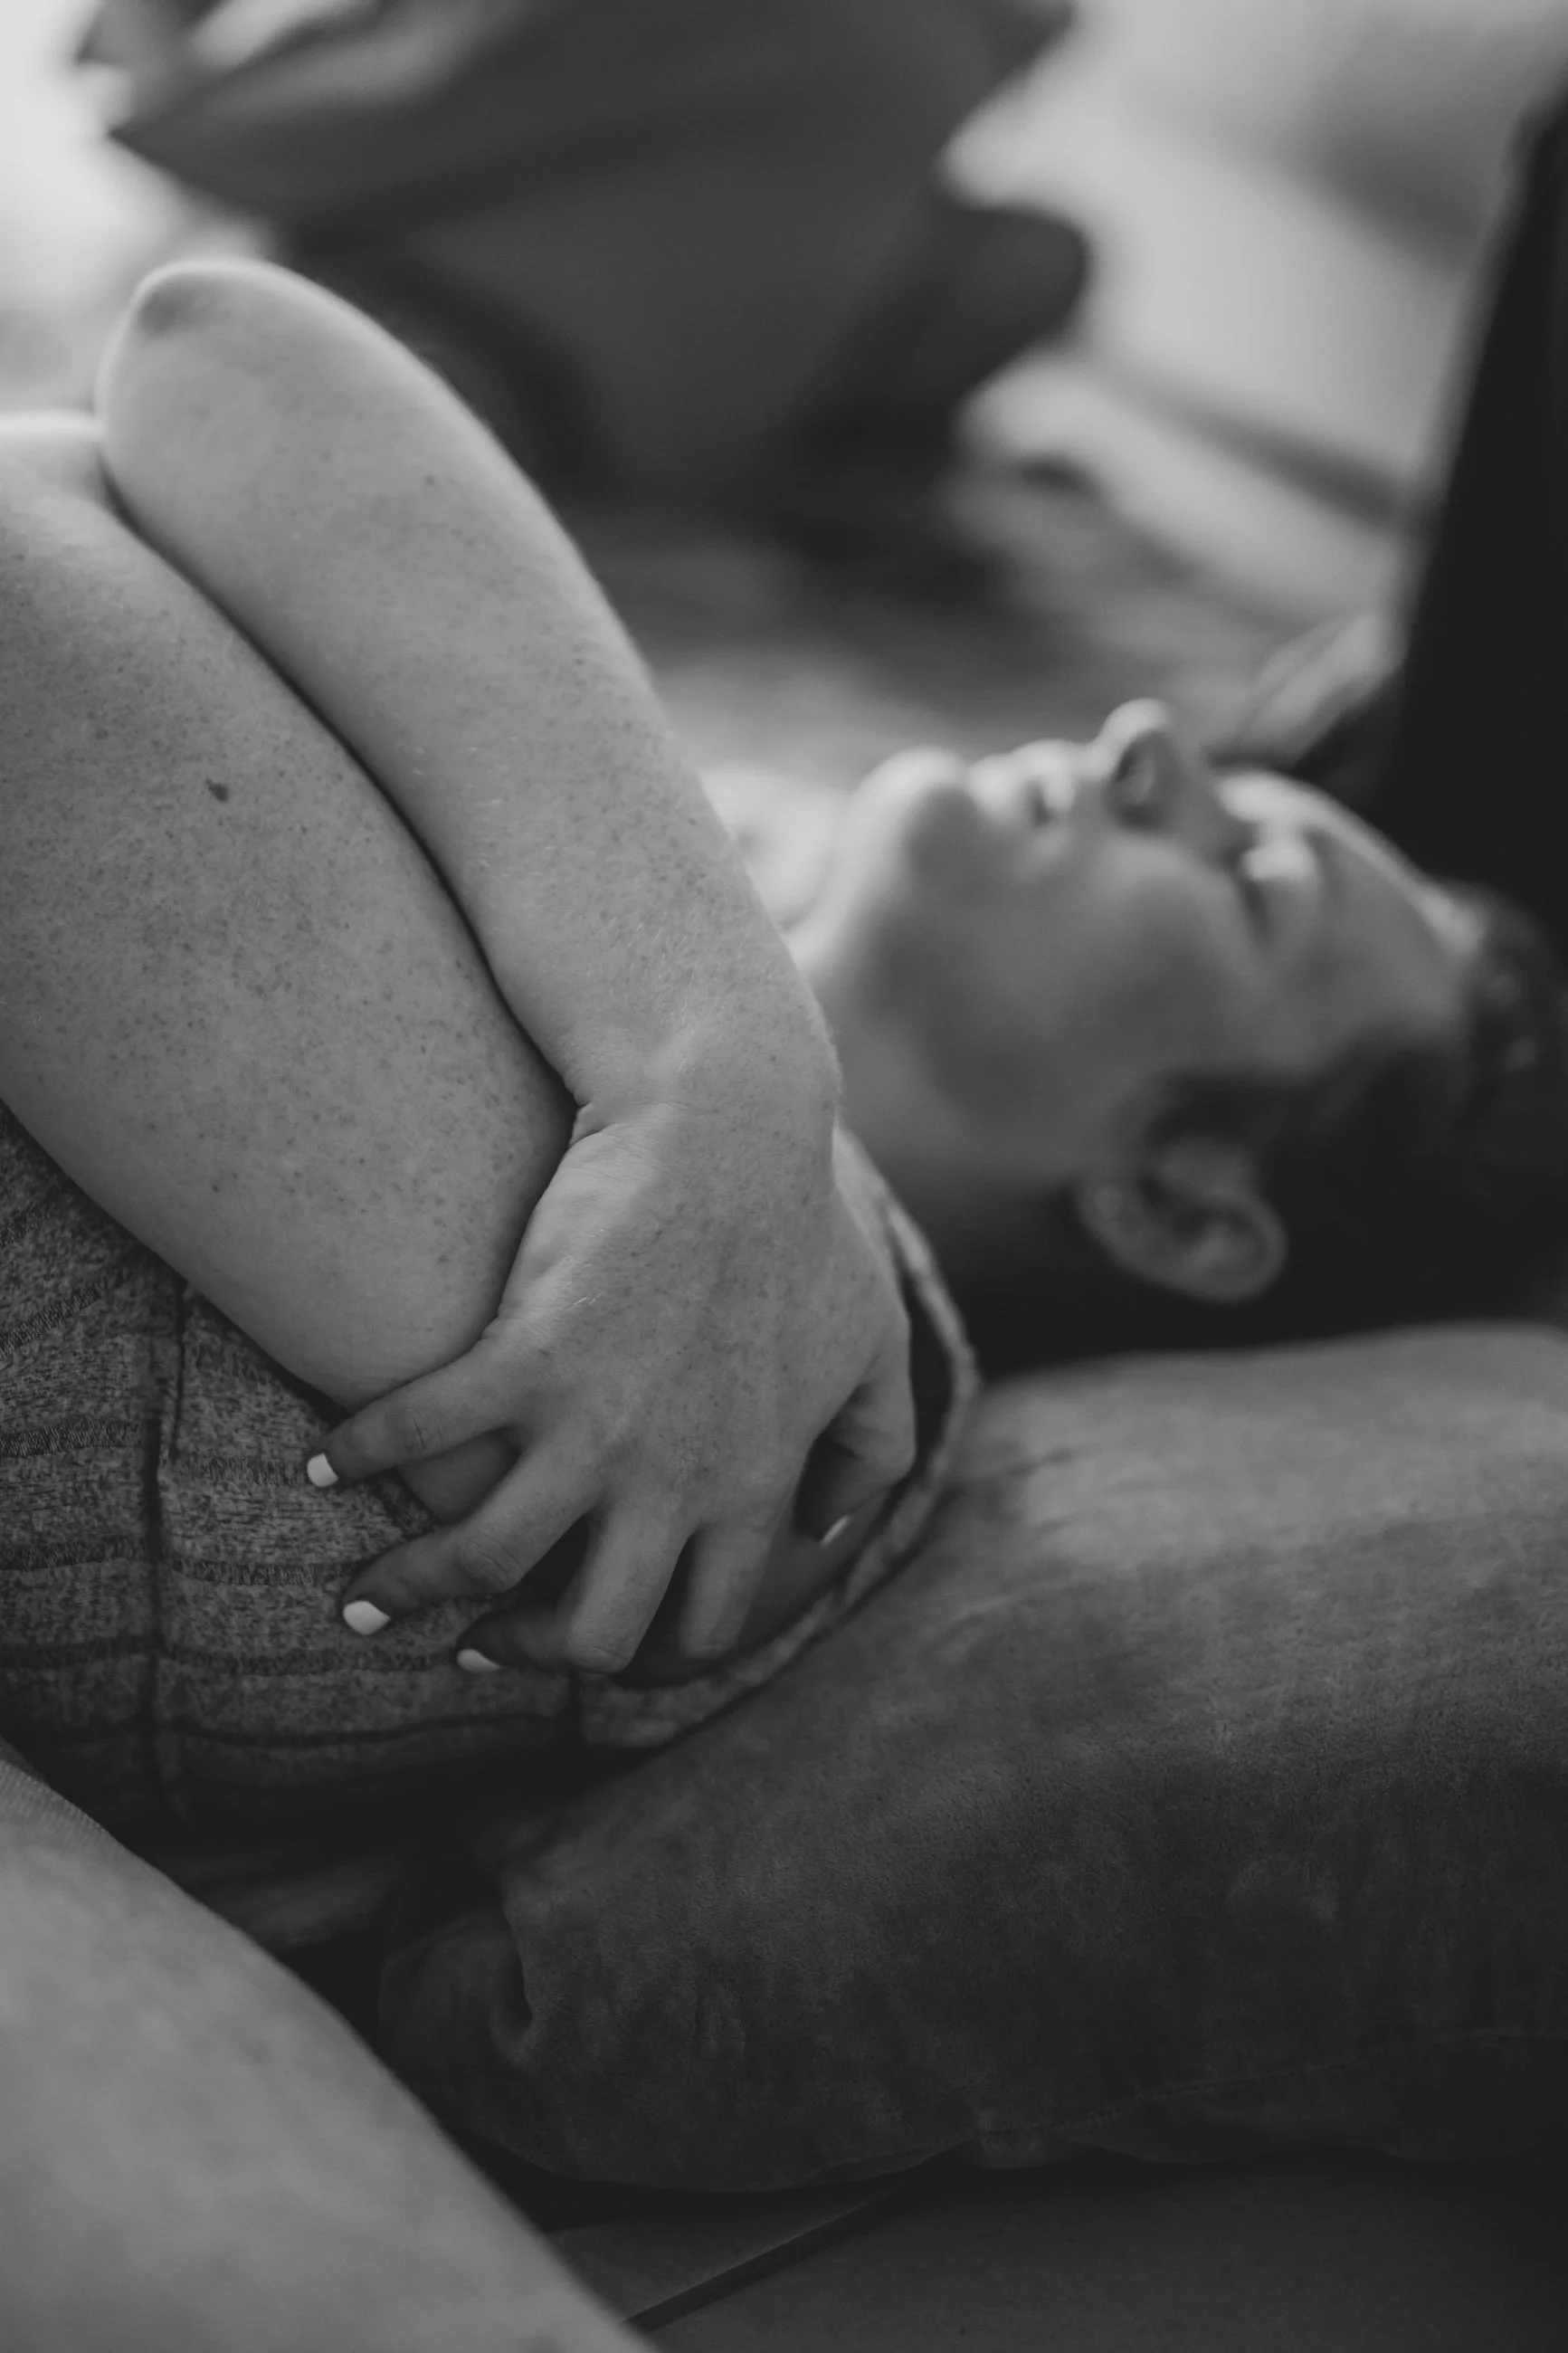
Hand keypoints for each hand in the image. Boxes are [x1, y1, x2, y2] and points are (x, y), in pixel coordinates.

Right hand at [316, 1097, 916, 1672]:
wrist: (727, 1125)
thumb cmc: (800, 1226)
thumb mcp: (871, 1343)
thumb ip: (871, 1446)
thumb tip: (826, 1528)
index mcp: (754, 1487)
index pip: (700, 1624)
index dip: (642, 1648)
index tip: (592, 1630)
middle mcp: (674, 1480)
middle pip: (594, 1631)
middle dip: (528, 1652)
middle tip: (483, 1637)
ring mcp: (594, 1426)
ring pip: (485, 1560)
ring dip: (413, 1590)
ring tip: (366, 1600)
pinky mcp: (526, 1357)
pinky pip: (421, 1436)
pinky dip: (360, 1455)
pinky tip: (325, 1462)